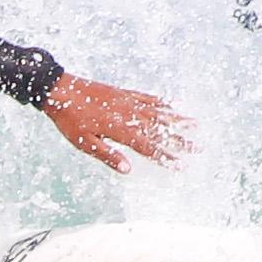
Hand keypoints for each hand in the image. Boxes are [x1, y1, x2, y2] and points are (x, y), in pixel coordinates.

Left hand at [41, 75, 187, 170]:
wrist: (62, 90)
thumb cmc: (71, 120)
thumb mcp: (85, 143)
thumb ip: (108, 155)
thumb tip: (128, 170)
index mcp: (121, 130)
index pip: (149, 147)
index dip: (166, 157)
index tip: (182, 165)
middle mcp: (130, 114)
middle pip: (160, 130)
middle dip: (180, 140)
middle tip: (199, 147)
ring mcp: (129, 102)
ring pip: (160, 112)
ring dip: (179, 120)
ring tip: (196, 124)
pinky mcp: (125, 93)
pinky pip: (149, 99)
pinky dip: (164, 103)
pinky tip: (174, 105)